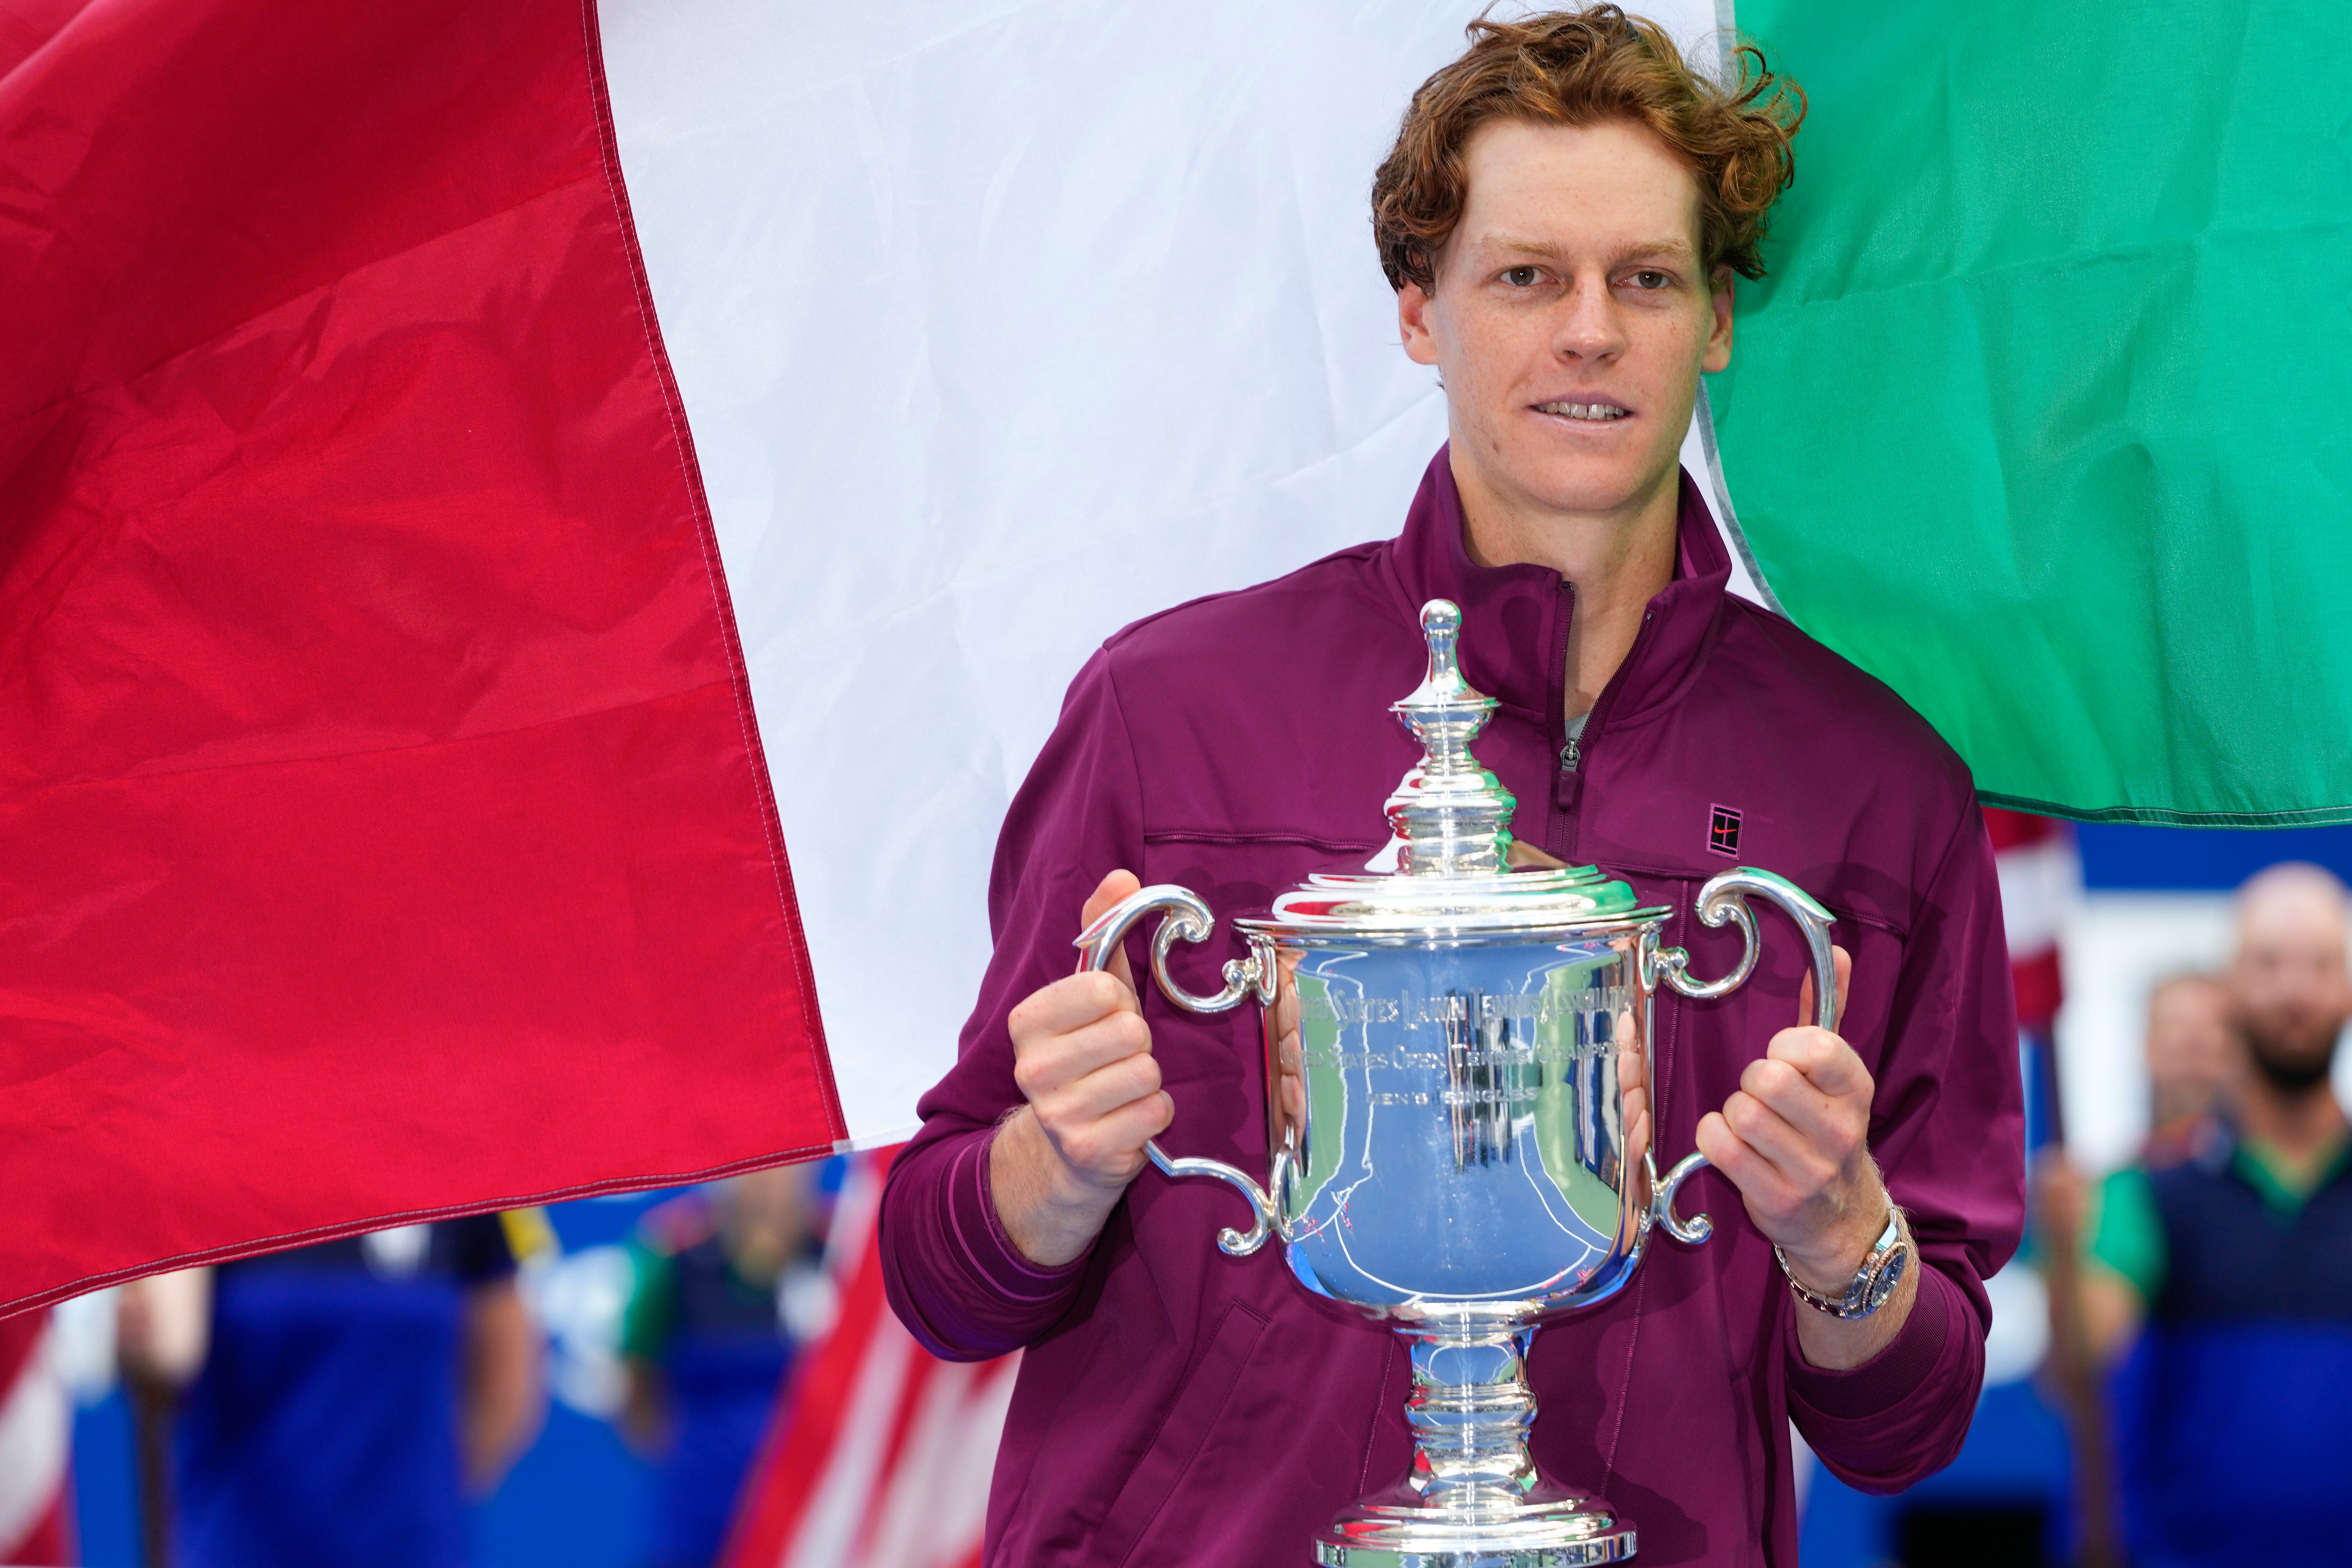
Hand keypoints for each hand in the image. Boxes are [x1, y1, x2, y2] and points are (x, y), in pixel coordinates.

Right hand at [991, 870, 1173, 1264]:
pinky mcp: (1087, 1151)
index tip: (1107, 1017)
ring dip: (1149, 1080)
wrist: (1067, 1149)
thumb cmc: (1088, 1057)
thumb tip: (1122, 876)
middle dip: (1139, 1044)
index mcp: (1027, 1021)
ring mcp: (1056, 1113)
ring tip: (1125, 1088)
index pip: (1102, 988)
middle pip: (1130, 1032)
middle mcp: (1032, 1068)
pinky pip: (1154, 1113)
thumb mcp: (1091, 992)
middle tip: (1120, 1058)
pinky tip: (1131, 1117)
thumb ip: (1102, 929)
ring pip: (1146, 1073)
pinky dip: (1154, 1114)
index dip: (1119, 1001)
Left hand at [1693, 946, 1887, 1292]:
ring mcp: (1812, 1169)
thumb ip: (1829, 1009)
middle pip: (1768, 1078)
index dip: (1784, 1045)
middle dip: (1750, 1081)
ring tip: (1750, 1124)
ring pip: (1741, 1113)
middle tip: (1759, 1096)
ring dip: (1731, 1113)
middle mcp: (1841, 1130)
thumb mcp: (1836, 1072)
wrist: (1841, 1218)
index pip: (1816, 1046)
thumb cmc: (1824, 1129)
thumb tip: (1839, 950)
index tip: (1782, 1058)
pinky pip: (1722, 1148)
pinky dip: (1714, 1140)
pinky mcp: (1777, 1199)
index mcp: (1856, 1089)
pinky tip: (1731, 1147)